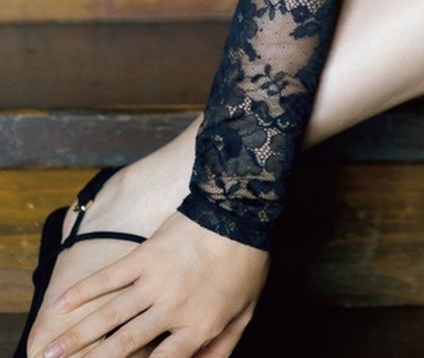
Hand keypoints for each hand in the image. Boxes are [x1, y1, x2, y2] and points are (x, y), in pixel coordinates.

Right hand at [29, 211, 269, 357]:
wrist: (240, 209)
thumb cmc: (246, 263)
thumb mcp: (245, 311)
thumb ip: (222, 348)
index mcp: (198, 327)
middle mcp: (172, 308)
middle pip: (124, 346)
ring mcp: (155, 280)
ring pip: (108, 315)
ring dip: (76, 337)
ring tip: (49, 355)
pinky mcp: (145, 255)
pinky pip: (108, 276)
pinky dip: (82, 291)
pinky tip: (59, 305)